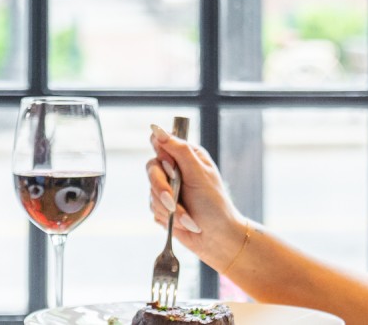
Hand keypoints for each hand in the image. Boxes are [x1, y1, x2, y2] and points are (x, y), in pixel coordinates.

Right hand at [146, 125, 249, 266]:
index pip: (161, 143)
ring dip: (170, 210)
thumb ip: (178, 150)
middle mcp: (176, 170)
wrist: (217, 239)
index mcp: (187, 156)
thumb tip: (157, 129)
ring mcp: (168, 190)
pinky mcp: (163, 208)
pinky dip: (168, 219)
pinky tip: (184, 224)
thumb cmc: (214, 204)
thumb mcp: (198, 174)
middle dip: (162, 189)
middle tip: (173, 202)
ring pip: (151, 193)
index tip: (171, 169)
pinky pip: (153, 210)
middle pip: (151, 169)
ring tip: (189, 219)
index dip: (162, 156)